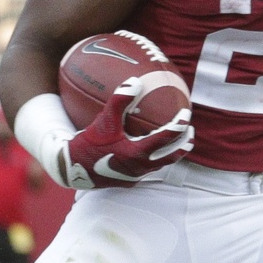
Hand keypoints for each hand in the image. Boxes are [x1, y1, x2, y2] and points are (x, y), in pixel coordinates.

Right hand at [61, 77, 192, 189]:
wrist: (71, 170)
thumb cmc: (87, 144)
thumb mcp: (103, 121)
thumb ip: (119, 101)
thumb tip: (134, 81)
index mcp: (136, 153)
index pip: (166, 139)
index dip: (179, 126)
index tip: (187, 114)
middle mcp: (139, 168)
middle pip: (171, 157)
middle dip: (183, 145)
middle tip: (191, 132)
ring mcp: (135, 176)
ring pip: (160, 165)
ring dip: (171, 153)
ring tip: (177, 142)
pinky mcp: (128, 181)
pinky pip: (147, 168)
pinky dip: (155, 158)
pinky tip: (150, 151)